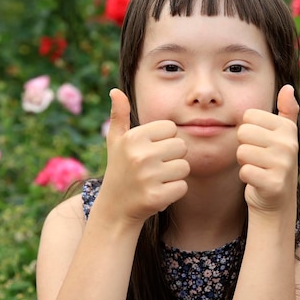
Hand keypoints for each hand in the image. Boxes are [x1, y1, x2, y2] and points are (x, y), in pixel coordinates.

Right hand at [101, 88, 189, 225]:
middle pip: (181, 146)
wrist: (115, 209)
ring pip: (184, 167)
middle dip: (172, 157)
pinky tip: (158, 193)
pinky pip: (183, 187)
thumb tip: (115, 90)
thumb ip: (119, 115)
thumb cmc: (119, 169)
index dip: (164, 139)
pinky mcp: (156, 197)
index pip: (171, 128)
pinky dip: (174, 191)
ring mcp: (148, 177)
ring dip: (174, 175)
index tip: (150, 150)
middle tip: (154, 167)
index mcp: (133, 137)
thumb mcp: (116, 141)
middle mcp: (140, 155)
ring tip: (155, 180)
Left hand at [237, 84, 298, 216]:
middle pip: (243, 132)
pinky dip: (247, 177)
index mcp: (287, 128)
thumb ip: (287, 111)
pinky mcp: (274, 184)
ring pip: (242, 152)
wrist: (277, 200)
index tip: (261, 143)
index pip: (248, 116)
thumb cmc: (274, 162)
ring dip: (245, 162)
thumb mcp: (283, 135)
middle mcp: (289, 144)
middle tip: (258, 158)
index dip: (249, 131)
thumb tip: (289, 88)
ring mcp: (283, 164)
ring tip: (259, 168)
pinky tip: (258, 181)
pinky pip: (244, 171)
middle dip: (245, 146)